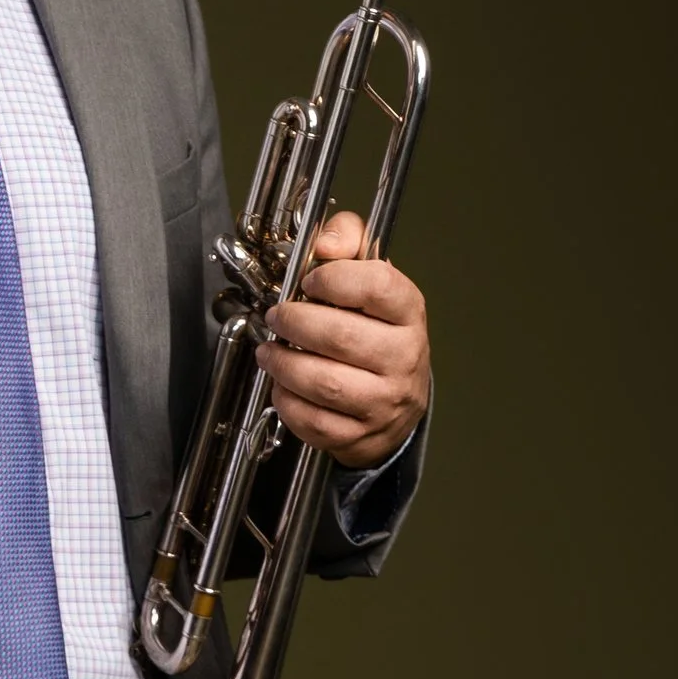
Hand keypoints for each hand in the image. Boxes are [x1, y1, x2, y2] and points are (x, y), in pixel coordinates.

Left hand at [257, 212, 430, 465]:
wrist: (398, 403)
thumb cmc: (376, 333)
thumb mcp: (370, 279)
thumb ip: (349, 243)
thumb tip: (324, 242)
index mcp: (409, 312)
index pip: (377, 287)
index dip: (334, 279)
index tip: (308, 282)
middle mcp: (405, 357)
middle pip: (341, 336)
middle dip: (295, 323)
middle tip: (276, 317)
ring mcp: (385, 401)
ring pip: (324, 383)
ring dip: (284, 364)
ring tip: (269, 351)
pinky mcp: (362, 436)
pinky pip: (315, 421)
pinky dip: (287, 402)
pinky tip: (282, 386)